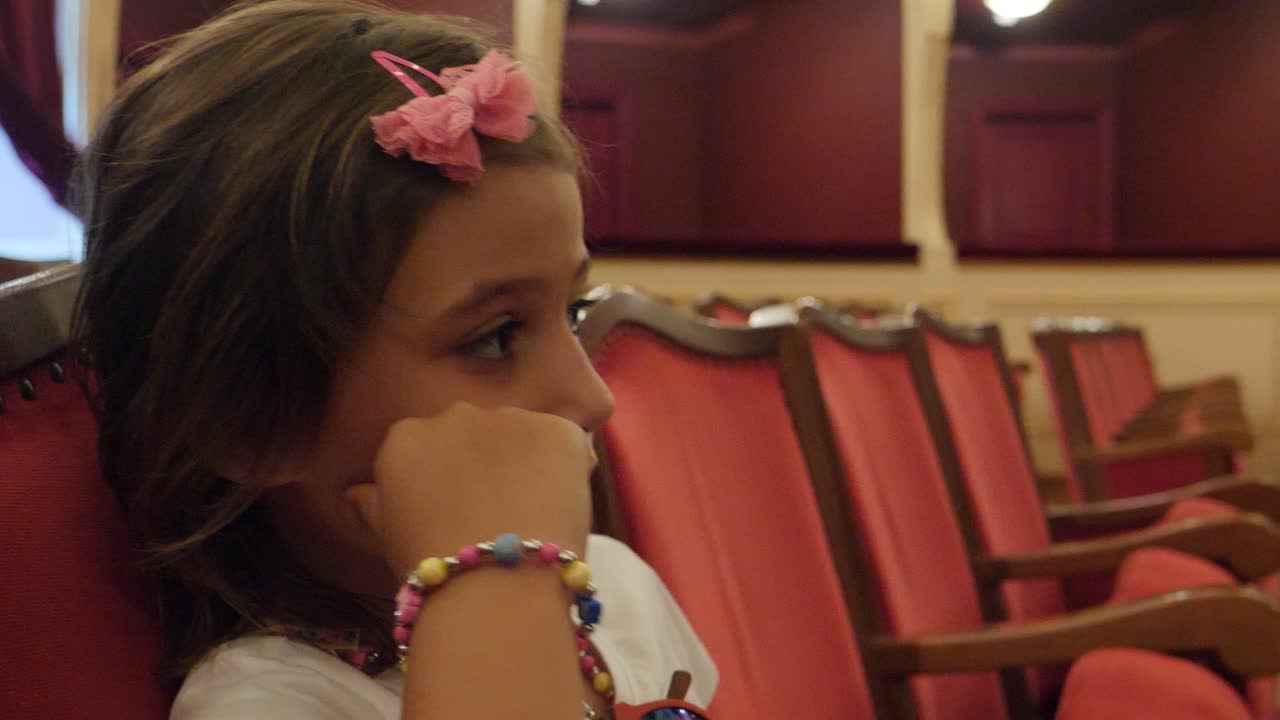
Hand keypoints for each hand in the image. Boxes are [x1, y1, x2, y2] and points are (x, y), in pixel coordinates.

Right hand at [345, 403, 595, 575]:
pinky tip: (560, 506)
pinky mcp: (556, 429)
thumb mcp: (387, 536)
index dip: (451, 479)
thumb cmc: (432, 567)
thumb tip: (356, 492)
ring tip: (532, 514)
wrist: (494, 583)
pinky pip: (566, 443)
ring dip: (528, 464)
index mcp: (406, 437)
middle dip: (488, 463)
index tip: (460, 512)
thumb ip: (372, 503)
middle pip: (478, 434)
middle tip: (499, 513)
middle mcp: (454, 414)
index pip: (431, 446)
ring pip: (523, 436)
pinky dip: (568, 469)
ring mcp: (509, 417)